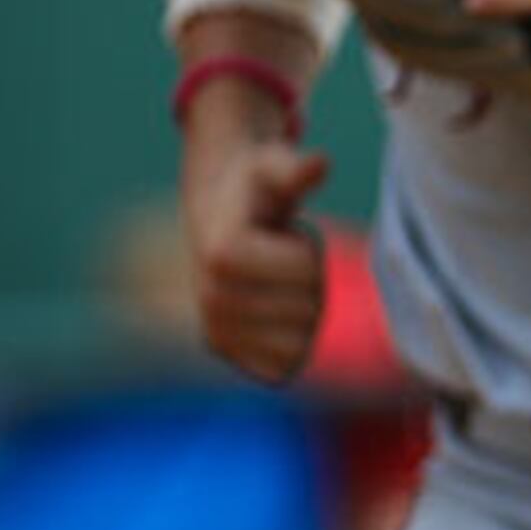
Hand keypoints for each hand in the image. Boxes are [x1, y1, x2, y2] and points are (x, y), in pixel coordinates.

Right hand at [184, 140, 330, 384]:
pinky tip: (274, 313)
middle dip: (308, 282)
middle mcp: (211, 299)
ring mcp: (215, 331)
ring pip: (301, 343)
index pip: (308, 272)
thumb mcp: (274, 167)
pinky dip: (294, 344)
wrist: (220, 215)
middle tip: (281, 259)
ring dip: (301, 311)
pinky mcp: (225, 353)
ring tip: (276, 282)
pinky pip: (284, 366)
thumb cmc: (256, 187)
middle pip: (309, 310)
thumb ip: (296, 169)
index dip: (308, 250)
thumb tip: (319, 163)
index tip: (282, 235)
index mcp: (223, 255)